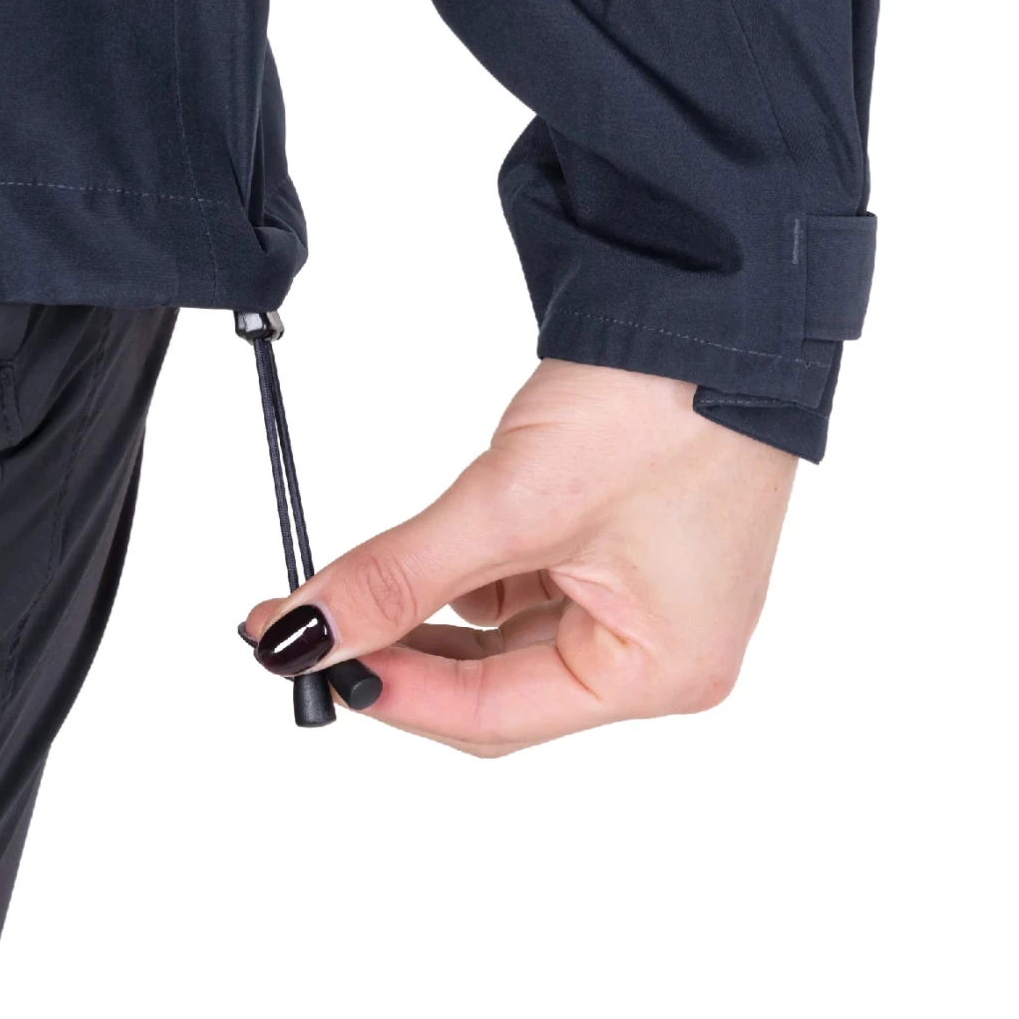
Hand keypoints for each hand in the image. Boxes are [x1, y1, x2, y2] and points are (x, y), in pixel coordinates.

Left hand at [241, 360, 796, 755]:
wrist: (713, 302)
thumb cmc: (663, 405)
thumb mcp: (514, 500)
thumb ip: (403, 573)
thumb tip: (308, 630)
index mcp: (660, 672)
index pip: (495, 716)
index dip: (392, 690)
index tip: (305, 655)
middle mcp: (659, 653)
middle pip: (497, 687)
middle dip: (400, 653)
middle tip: (306, 624)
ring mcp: (642, 600)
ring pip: (503, 638)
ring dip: (428, 612)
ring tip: (355, 579)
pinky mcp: (621, 550)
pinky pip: (524, 585)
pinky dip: (467, 572)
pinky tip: (425, 549)